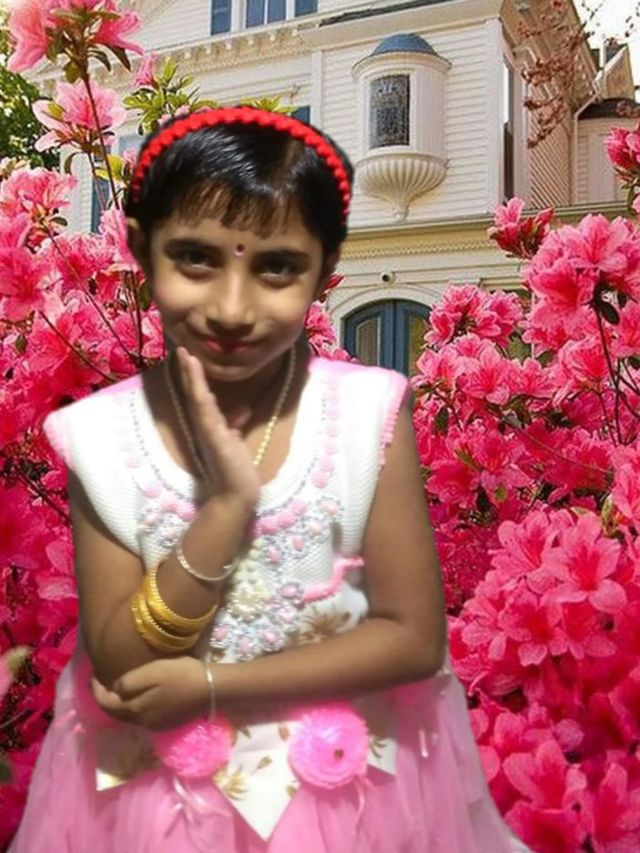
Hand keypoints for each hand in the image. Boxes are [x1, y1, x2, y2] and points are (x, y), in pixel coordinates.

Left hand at [91, 657, 207, 730]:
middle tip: (99, 681)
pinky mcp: (166, 724)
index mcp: (135, 710)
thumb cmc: (182, 675)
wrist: (212, 689)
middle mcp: (141, 723)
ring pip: (128, 717)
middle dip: (104, 698)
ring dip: (118, 704)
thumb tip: (115, 688)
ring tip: (115, 688)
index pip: (105, 703)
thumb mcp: (153, 672)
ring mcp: (154, 726)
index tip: (92, 674)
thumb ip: (129, 682)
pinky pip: (141, 718)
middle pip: (114, 713)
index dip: (95, 690)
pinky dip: (132, 708)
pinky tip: (136, 697)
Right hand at [176, 346, 260, 507]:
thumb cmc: (237, 470)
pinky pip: (207, 415)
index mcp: (211, 425)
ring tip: (187, 357)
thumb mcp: (236, 441)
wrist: (237, 495)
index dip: (195, 376)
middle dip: (189, 371)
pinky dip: (202, 398)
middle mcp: (205, 426)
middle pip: (195, 393)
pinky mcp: (215, 439)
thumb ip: (235, 425)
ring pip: (198, 399)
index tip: (191, 356)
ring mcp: (208, 432)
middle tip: (182, 348)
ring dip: (193, 378)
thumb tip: (240, 411)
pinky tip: (199, 384)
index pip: (201, 395)